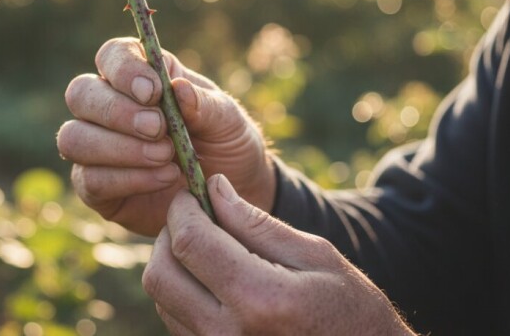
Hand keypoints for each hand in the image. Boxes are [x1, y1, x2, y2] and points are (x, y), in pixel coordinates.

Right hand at [57, 38, 273, 235]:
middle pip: (80, 93)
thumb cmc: (227, 145)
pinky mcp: (97, 188)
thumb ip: (205, 105)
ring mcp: (97, 148)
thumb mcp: (229, 121)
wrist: (229, 198)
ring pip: (73, 138)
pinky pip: (88, 180)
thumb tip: (178, 89)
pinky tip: (163, 179)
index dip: (124, 69)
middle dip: (117, 112)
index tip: (153, 92)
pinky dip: (127, 179)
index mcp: (140, 75)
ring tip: (165, 158)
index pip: (111, 55)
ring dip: (118, 148)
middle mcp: (109, 107)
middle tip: (158, 130)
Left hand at [143, 175, 414, 335]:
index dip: (181, 209)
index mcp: (260, 298)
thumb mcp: (314, 255)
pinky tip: (211, 278)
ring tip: (207, 247)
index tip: (190, 193)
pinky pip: (174, 320)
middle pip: (160, 273)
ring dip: (173, 263)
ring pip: (161, 298)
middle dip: (168, 235)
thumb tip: (214, 188)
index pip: (190, 242)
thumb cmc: (348, 307)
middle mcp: (227, 332)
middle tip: (193, 217)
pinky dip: (181, 292)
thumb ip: (256, 222)